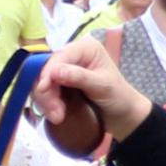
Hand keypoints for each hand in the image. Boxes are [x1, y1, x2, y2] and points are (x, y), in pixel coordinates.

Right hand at [32, 33, 152, 156]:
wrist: (122, 115)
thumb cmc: (119, 97)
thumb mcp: (102, 86)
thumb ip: (79, 77)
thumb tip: (55, 72)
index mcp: (86, 48)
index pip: (59, 56)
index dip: (48, 72)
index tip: (43, 90)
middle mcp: (73, 55)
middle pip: (47, 69)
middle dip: (47, 91)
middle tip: (55, 113)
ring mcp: (65, 69)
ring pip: (43, 81)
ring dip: (46, 100)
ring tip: (57, 117)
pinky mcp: (60, 83)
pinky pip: (46, 91)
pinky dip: (47, 103)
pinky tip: (56, 115)